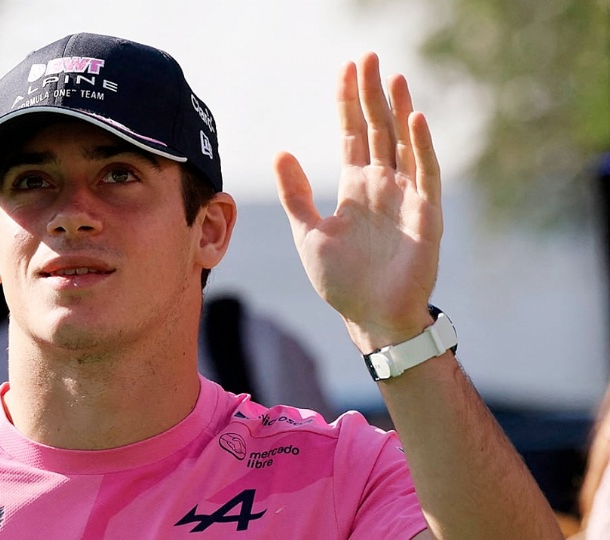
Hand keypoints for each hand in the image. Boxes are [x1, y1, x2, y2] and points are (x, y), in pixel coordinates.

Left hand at [274, 52, 442, 352]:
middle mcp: (382, 185)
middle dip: (372, 94)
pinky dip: (422, 148)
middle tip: (368, 57)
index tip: (344, 70)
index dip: (347, 103)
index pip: (351, 134)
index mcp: (355, 187)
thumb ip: (297, 194)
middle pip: (377, 129)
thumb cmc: (341, 281)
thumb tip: (280, 153)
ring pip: (403, 144)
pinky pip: (426, 174)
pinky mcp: (425, 215)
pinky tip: (415, 120)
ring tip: (393, 77)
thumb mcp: (309, 233)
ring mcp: (406, 197)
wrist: (370, 318)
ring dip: (400, 110)